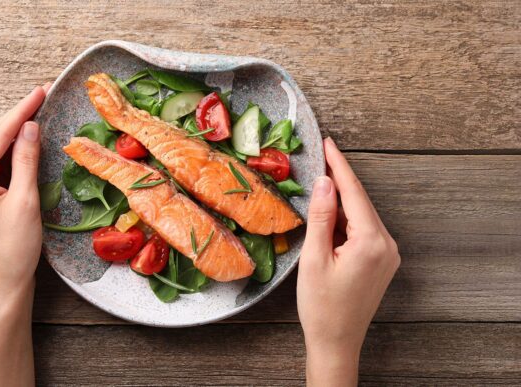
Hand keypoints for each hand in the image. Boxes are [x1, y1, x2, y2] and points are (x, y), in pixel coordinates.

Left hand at [0, 85, 47, 300]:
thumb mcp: (25, 201)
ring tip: (38, 112)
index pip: (0, 134)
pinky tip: (29, 142)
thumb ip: (27, 160)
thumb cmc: (14, 248)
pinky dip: (15, 153)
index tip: (41, 90)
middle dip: (18, 116)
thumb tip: (31, 127)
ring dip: (17, 132)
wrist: (3, 285)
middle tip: (42, 95)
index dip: (22, 110)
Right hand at [297, 137, 400, 385]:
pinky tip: (330, 214)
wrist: (336, 341)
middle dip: (340, 180)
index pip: (354, 193)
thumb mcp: (314, 259)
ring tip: (319, 184)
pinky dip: (346, 219)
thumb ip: (321, 217)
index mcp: (372, 241)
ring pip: (362, 215)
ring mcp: (387, 254)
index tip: (328, 143)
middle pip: (360, 202)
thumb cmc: (321, 306)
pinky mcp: (382, 262)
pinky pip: (364, 230)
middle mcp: (387, 244)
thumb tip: (324, 182)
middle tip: (320, 157)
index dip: (339, 165)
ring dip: (341, 201)